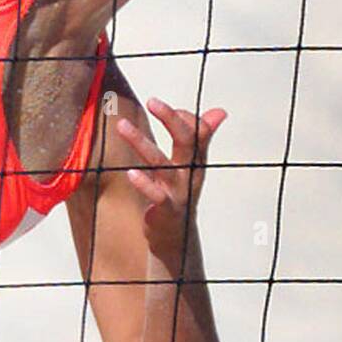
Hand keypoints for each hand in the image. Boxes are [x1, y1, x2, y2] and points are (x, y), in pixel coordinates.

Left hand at [117, 98, 225, 258]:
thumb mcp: (191, 166)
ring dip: (140, 142)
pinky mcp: (165, 210)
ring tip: (122, 125)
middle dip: (170, 118)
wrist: (176, 241)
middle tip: (152, 100)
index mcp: (195, 160)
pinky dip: (144, 183)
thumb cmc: (179, 195)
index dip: (181, 116)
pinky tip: (130, 173)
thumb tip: (220, 112)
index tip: (159, 105)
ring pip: (161, 162)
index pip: (197, 131)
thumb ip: (201, 138)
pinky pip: (156, 194)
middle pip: (186, 140)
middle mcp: (189, 172)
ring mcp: (178, 191)